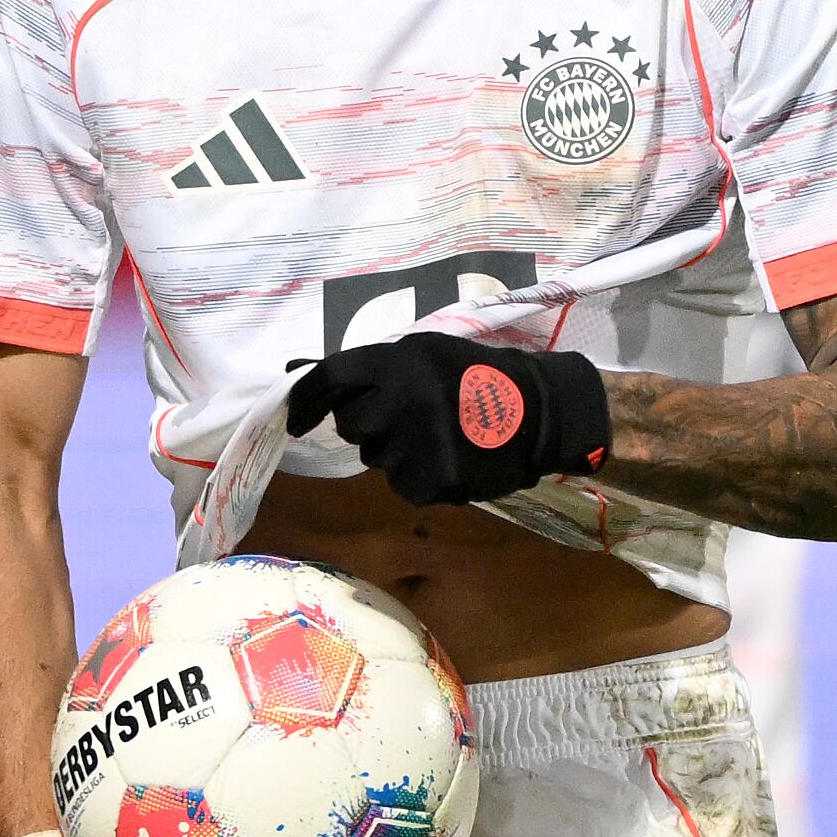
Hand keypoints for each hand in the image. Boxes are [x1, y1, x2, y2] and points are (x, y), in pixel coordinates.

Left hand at [287, 333, 608, 505]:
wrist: (542, 413)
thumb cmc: (481, 376)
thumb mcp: (431, 352)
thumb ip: (380, 367)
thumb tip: (315, 382)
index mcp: (403, 361)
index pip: (334, 377)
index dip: (307, 397)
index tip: (295, 416)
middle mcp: (403, 401)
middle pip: (353, 424)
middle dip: (370, 422)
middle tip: (407, 416)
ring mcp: (417, 446)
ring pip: (377, 457)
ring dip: (397, 449)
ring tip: (440, 435)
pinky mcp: (431, 482)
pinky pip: (402, 484)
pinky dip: (420, 475)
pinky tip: (451, 456)